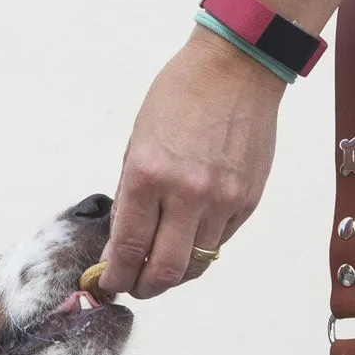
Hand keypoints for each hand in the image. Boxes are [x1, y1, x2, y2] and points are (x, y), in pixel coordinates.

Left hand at [100, 29, 283, 298]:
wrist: (237, 67)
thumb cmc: (180, 97)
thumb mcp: (138, 144)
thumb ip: (131, 200)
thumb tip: (122, 247)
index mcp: (148, 176)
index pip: (128, 249)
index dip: (115, 277)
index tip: (108, 283)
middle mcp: (187, 193)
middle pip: (163, 272)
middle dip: (143, 288)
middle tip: (133, 286)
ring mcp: (221, 200)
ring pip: (194, 266)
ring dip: (172, 276)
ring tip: (158, 269)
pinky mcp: (246, 201)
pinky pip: (218, 244)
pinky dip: (199, 252)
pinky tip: (187, 241)